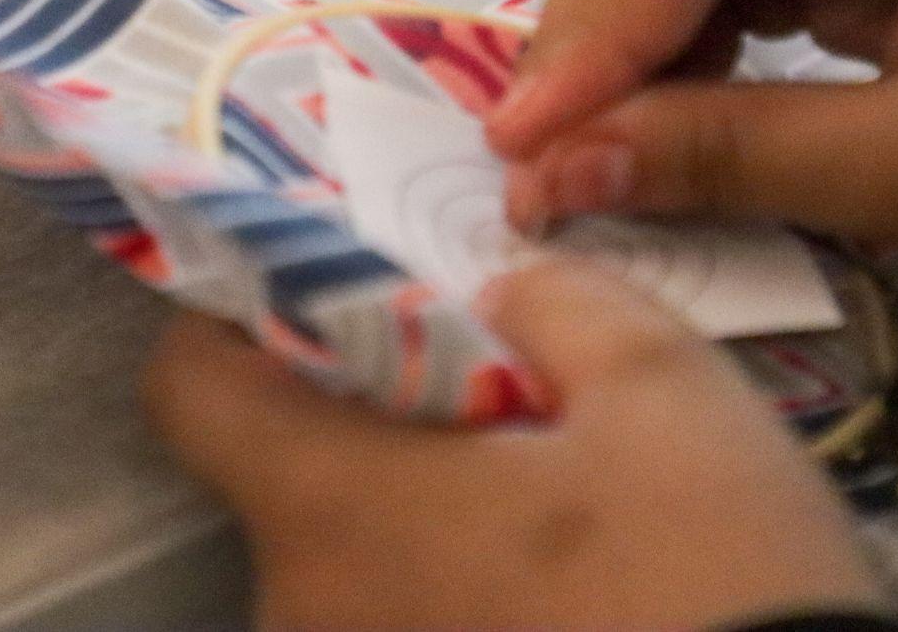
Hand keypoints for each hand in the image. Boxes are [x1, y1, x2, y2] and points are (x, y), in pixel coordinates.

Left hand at [142, 260, 879, 629]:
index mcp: (333, 506)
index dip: (245, 323)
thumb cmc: (708, 569)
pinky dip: (458, 589)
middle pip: (291, 475)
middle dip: (383, 417)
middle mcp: (305, 613)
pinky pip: (405, 622)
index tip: (337, 298)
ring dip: (432, 514)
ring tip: (569, 503)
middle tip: (509, 392)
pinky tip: (573, 585)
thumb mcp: (661, 383)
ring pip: (358, 559)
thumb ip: (556, 302)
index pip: (189, 391)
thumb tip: (498, 297)